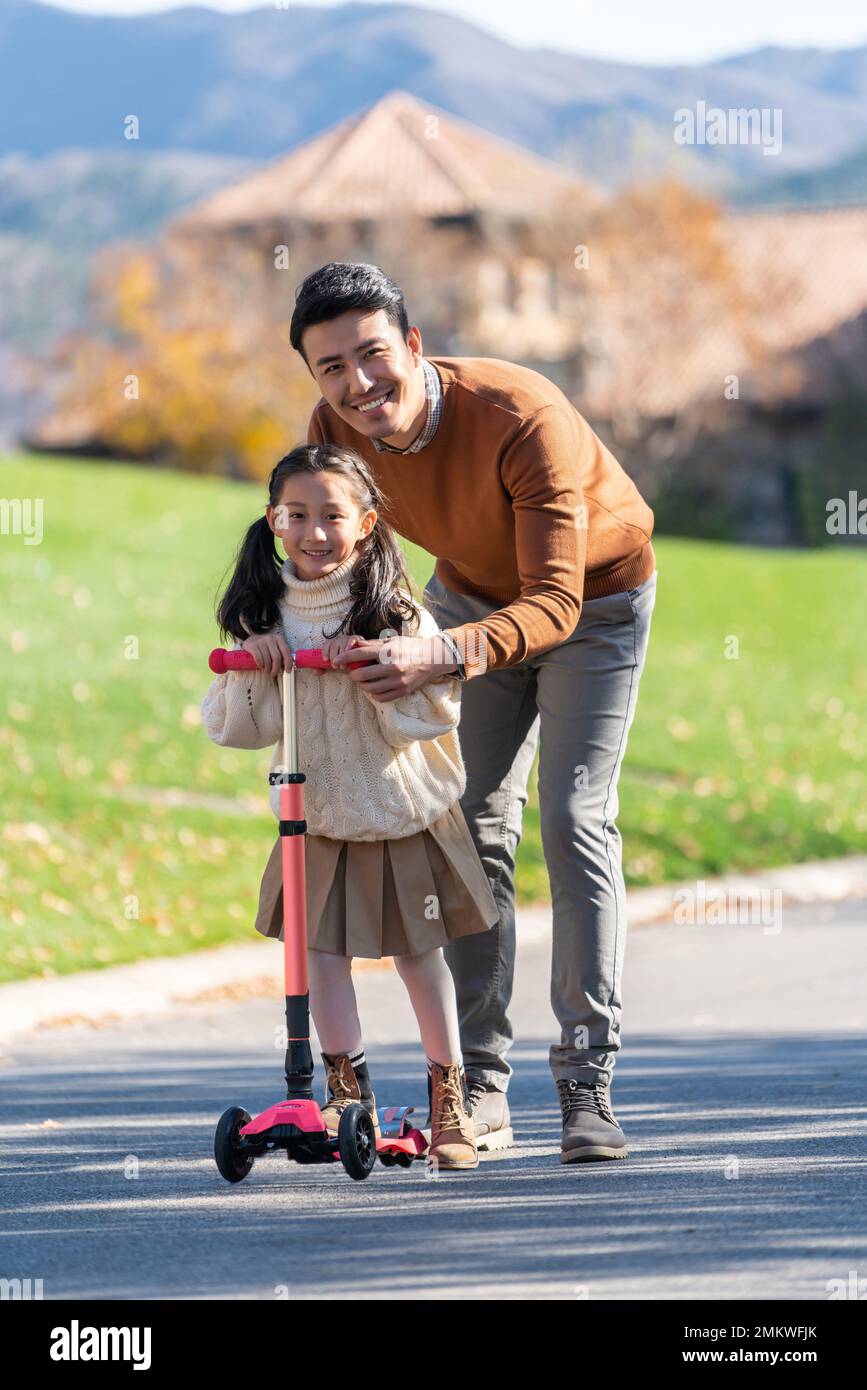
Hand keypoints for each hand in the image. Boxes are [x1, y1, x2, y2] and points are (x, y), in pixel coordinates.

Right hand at [241, 631, 292, 676]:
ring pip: (267, 660)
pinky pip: (259, 659)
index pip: (286, 651)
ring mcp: (261, 641)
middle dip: (276, 668)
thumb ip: (281, 654)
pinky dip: (261, 665)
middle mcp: (270, 638)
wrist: (251, 639)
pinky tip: (261, 667)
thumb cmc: (266, 646)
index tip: (287, 671)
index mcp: (278, 639)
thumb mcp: (275, 646)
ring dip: (268, 669)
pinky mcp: (253, 645)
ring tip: (267, 671)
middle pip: (277, 658)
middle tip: (273, 673)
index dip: (288, 663)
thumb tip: (287, 667)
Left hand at [320, 633, 367, 665]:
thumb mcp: (334, 666)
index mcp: (333, 643)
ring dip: (342, 655)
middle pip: (334, 644)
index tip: (325, 660)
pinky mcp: (359, 639)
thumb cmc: (345, 663)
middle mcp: (341, 639)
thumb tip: (316, 672)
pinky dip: (349, 645)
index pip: (327, 643)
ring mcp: (349, 639)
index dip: (325, 651)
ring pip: (343, 643)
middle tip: (335, 667)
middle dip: (334, 657)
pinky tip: (348, 652)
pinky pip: (353, 639)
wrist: (361, 662)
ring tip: (343, 666)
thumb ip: (323, 668)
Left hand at [332, 634, 457, 702]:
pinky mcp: (402, 691)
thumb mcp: (392, 640)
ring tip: (362, 681)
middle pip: (362, 675)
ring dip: (362, 685)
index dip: (345, 657)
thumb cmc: (411, 647)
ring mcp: (398, 681)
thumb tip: (355, 645)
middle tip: (352, 672)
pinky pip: (381, 697)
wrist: (433, 659)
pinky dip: (373, 694)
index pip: (360, 654)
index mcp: (389, 651)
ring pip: (370, 689)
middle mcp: (393, 667)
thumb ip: (373, 644)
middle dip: (353, 674)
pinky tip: (373, 688)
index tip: (336, 661)